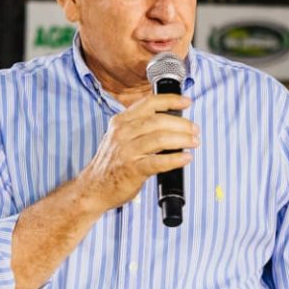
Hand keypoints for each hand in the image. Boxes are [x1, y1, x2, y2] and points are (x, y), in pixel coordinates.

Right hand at [75, 92, 195, 211]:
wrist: (93, 188)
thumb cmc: (111, 163)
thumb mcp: (119, 137)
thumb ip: (138, 126)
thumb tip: (170, 120)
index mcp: (121, 121)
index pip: (149, 103)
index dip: (171, 100)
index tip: (187, 102)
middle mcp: (122, 133)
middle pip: (158, 120)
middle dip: (182, 124)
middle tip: (195, 129)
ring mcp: (127, 151)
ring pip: (160, 138)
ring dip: (182, 139)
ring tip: (194, 142)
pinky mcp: (132, 169)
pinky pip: (158, 161)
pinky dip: (176, 159)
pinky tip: (186, 158)